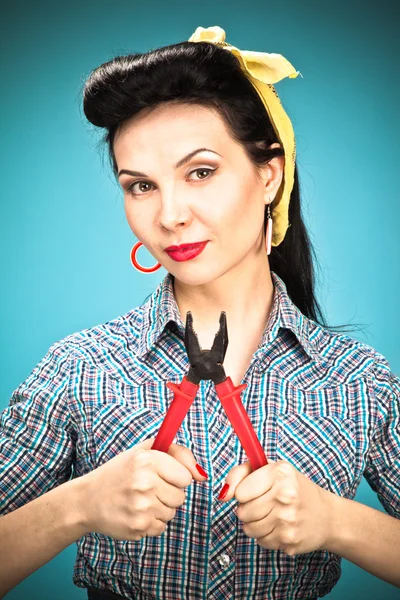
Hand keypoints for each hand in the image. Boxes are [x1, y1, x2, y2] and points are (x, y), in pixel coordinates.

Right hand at [79, 437, 206, 540]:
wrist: (87, 499)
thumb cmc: (120, 472)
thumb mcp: (144, 451)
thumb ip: (177, 453)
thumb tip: (203, 475)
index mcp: (147, 460)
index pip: (186, 477)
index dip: (175, 477)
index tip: (160, 476)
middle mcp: (144, 483)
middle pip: (181, 497)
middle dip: (168, 494)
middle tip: (147, 489)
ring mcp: (141, 507)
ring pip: (172, 513)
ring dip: (160, 508)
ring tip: (139, 501)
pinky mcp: (138, 527)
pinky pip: (161, 527)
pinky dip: (151, 522)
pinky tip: (135, 513)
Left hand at [219, 459, 333, 554]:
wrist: (327, 516)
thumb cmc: (294, 489)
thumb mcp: (271, 470)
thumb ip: (241, 474)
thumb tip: (223, 494)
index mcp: (280, 473)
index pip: (240, 492)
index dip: (243, 492)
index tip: (253, 491)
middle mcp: (285, 496)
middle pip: (242, 512)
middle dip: (248, 509)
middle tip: (263, 504)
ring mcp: (288, 521)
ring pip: (248, 529)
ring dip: (255, 523)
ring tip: (271, 515)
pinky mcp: (289, 541)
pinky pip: (261, 541)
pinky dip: (266, 535)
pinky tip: (279, 527)